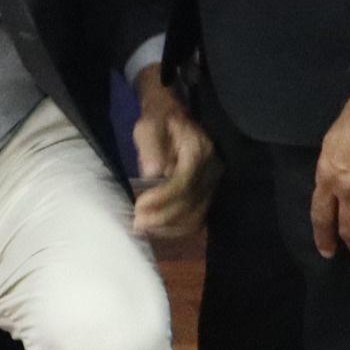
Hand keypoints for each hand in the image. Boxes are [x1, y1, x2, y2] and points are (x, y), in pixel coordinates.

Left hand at [125, 65, 214, 242]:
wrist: (175, 119)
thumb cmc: (159, 122)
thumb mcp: (148, 126)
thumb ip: (150, 147)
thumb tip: (151, 174)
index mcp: (199, 151)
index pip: (184, 182)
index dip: (162, 198)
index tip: (139, 206)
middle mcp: (212, 170)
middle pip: (190, 203)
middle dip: (162, 217)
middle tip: (136, 222)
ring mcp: (213, 185)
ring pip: (195, 216)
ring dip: (168, 227)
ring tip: (143, 228)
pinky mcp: (208, 196)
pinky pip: (197, 220)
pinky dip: (176, 229)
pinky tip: (157, 229)